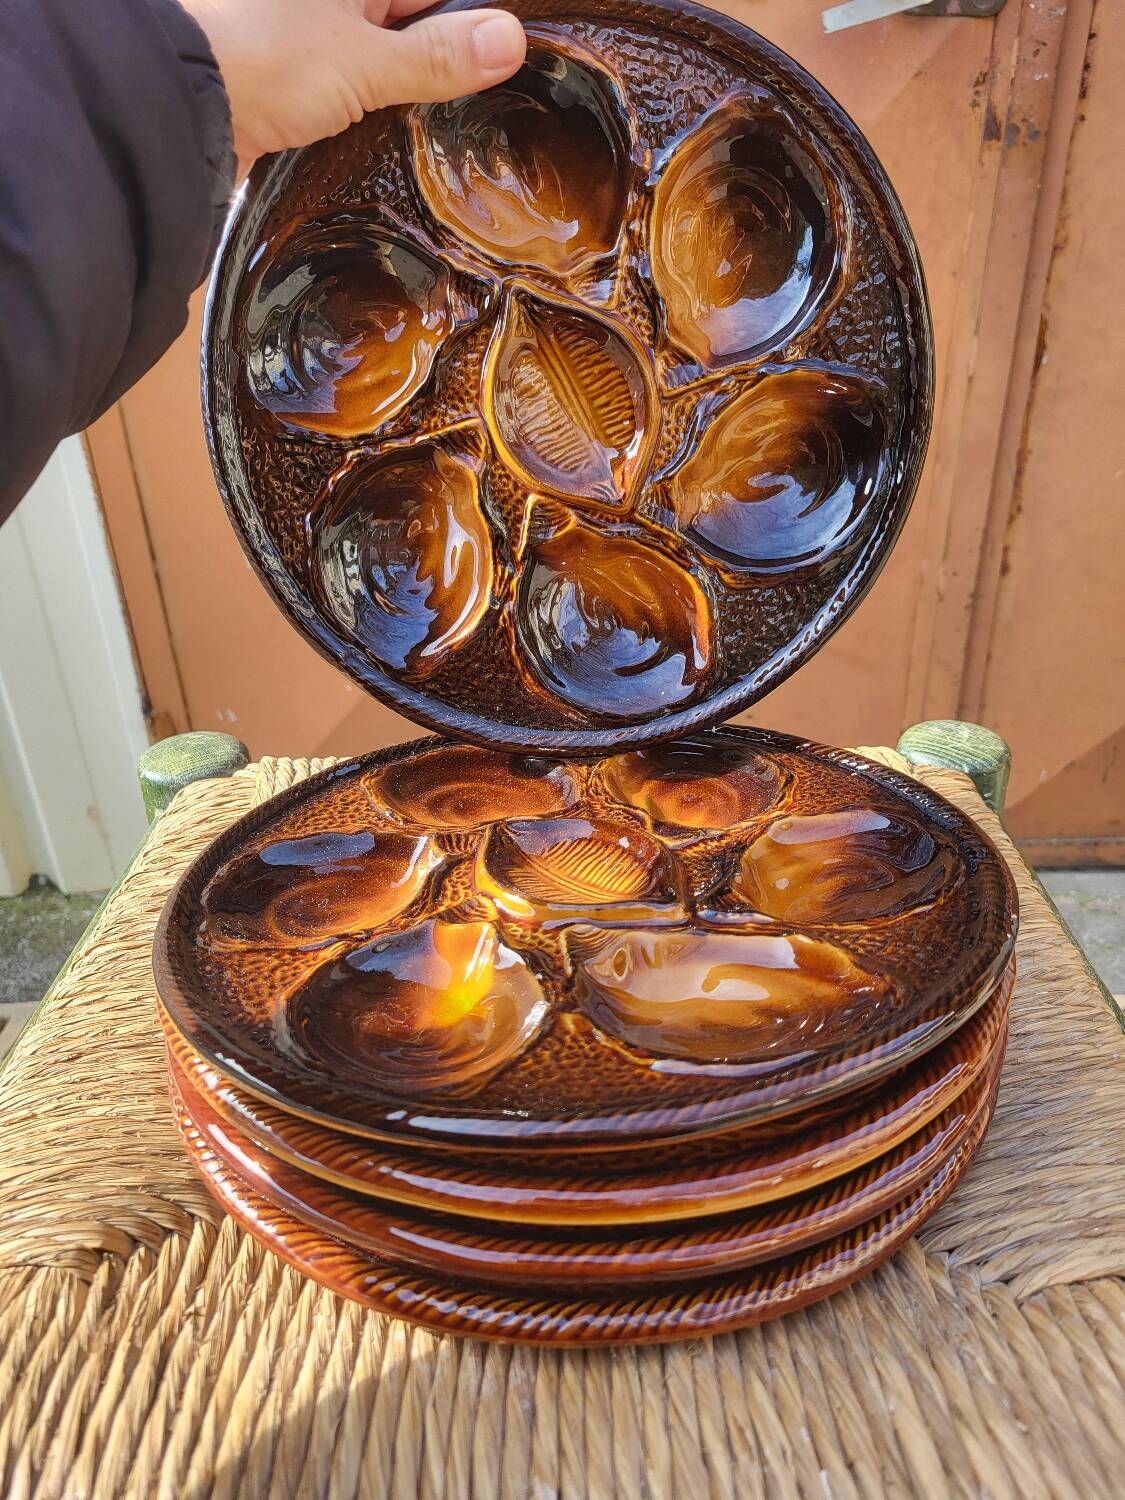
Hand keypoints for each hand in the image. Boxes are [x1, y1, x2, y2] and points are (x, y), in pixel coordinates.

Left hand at [183, 0, 526, 166]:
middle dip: (436, 53)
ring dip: (400, 88)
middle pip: (399, 17)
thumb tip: (510, 39)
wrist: (171, 106)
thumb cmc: (263, 58)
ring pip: (370, 53)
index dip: (463, 20)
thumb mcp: (365, 60)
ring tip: (445, 126)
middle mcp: (324, 2)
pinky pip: (339, 85)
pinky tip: (390, 138)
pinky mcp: (282, 77)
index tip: (501, 51)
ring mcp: (299, 32)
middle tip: (483, 96)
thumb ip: (437, 56)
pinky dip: (365, 108)